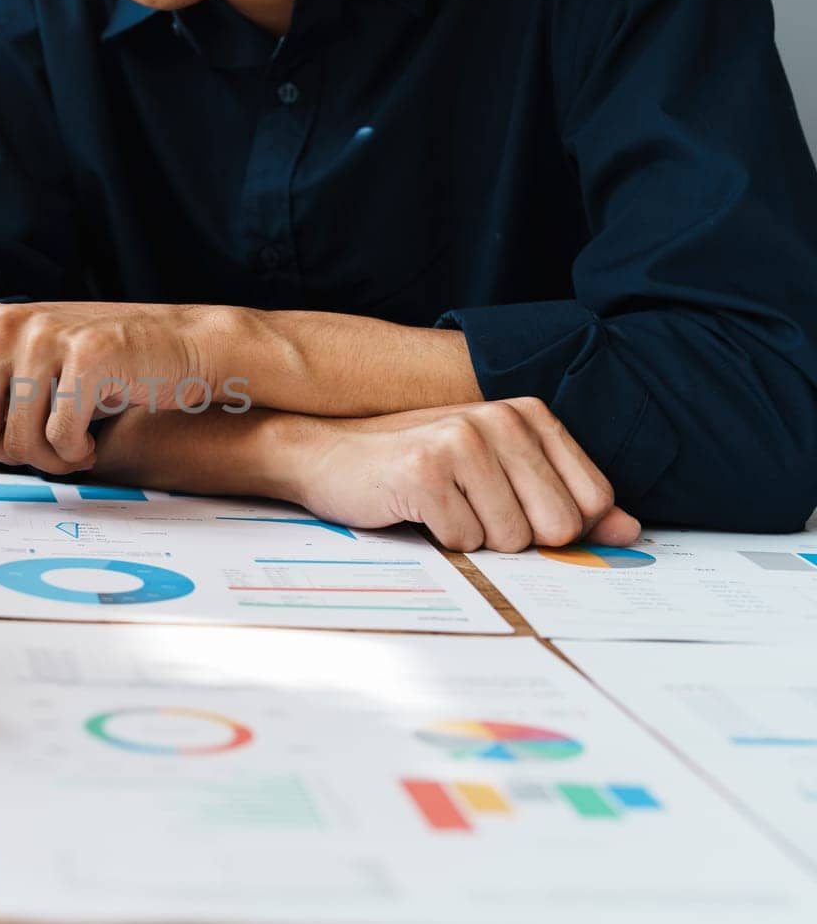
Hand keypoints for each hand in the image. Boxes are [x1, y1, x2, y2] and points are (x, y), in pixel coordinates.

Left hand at [0, 301, 240, 472]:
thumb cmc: (107, 366)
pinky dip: (78, 451)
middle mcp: (6, 324)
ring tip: (76, 439)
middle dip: (8, 456)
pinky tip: (97, 429)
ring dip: (47, 460)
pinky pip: (59, 439)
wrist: (183, 345)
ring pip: (14, 442)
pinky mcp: (86, 357)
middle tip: (48, 448)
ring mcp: (44, 336)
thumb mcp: (36, 369)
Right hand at [280, 398, 640, 551]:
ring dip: (473, 539)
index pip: (591, 501)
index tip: (512, 510)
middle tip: (470, 510)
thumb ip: (567, 500)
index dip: (556, 526)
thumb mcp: (498, 476)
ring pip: (511, 539)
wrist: (326, 453)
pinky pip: (463, 541)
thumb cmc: (416, 467)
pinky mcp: (425, 471)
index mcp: (529, 414)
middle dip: (515, 537)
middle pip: (557, 527)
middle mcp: (501, 418)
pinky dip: (440, 540)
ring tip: (441, 507)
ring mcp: (463, 441)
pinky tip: (415, 509)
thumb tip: (630, 531)